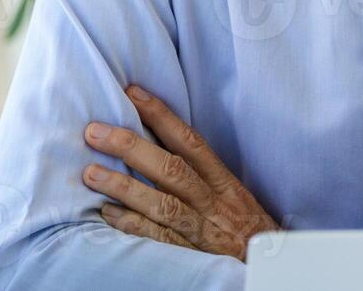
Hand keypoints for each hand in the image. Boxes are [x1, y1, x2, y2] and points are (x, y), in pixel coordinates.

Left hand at [83, 84, 280, 260]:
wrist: (272, 267)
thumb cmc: (248, 230)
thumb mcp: (235, 197)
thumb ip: (204, 176)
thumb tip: (160, 144)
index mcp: (224, 183)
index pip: (190, 142)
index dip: (161, 116)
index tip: (133, 94)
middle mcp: (212, 202)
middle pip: (170, 169)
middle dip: (130, 147)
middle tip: (95, 131)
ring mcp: (202, 230)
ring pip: (161, 203)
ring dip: (123, 186)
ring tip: (90, 172)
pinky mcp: (193, 257)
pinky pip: (159, 239)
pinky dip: (133, 225)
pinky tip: (107, 213)